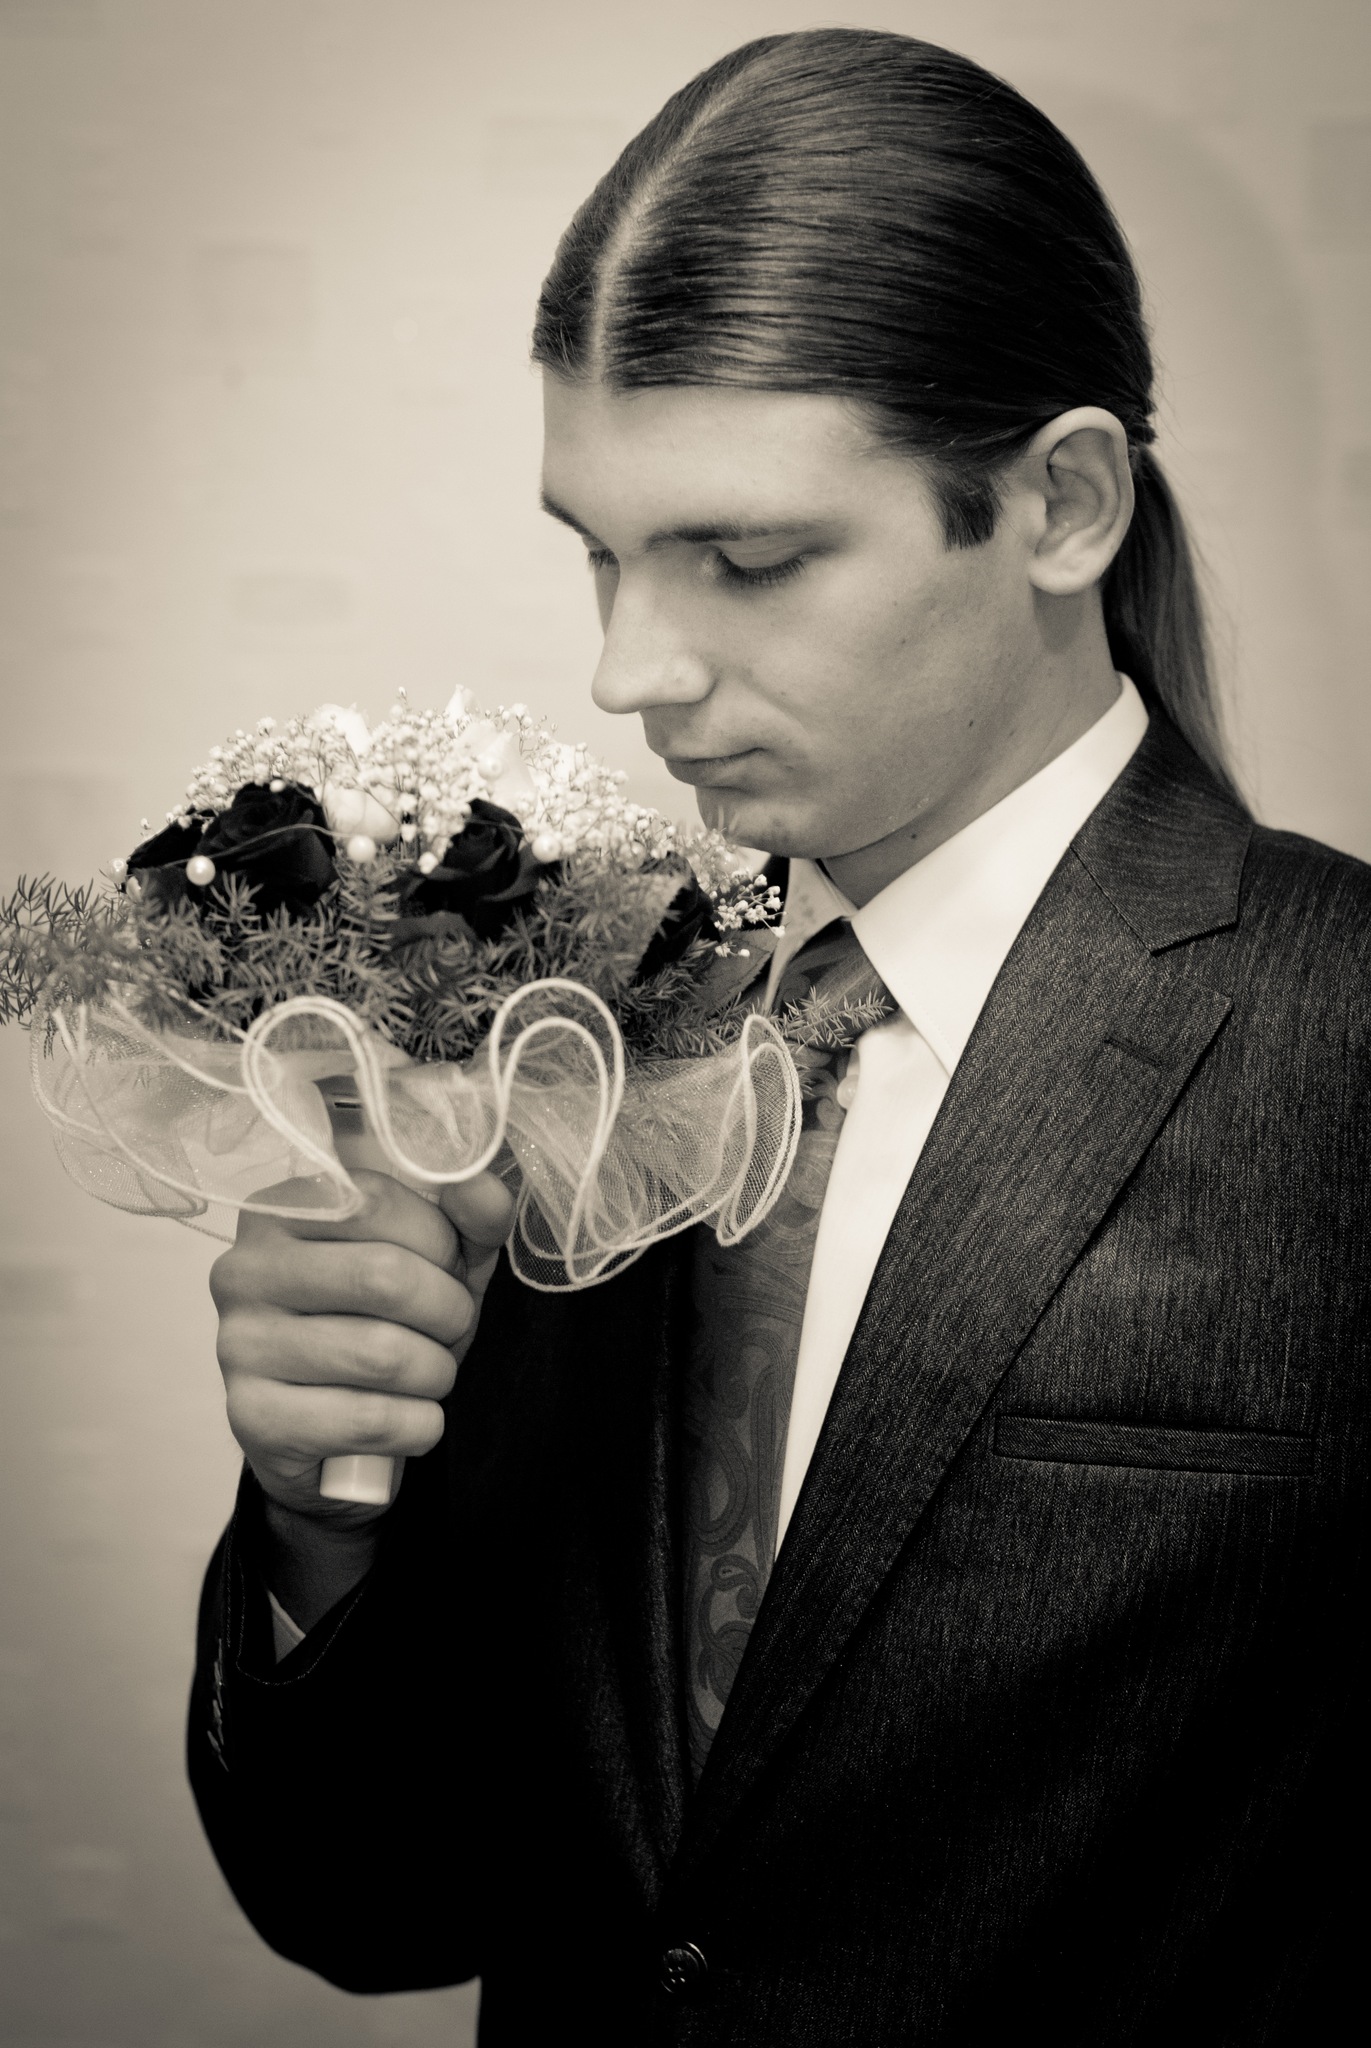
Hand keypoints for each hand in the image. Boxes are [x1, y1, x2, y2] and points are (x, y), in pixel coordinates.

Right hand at [211, 1170, 513, 1531]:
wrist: (333, 1431)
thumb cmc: (385, 1325)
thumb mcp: (437, 1260)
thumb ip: (468, 1217)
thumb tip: (484, 1189)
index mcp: (282, 1210)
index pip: (380, 1203)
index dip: (441, 1244)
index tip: (448, 1270)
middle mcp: (244, 1269)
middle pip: (385, 1277)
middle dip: (448, 1312)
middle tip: (450, 1330)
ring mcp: (239, 1344)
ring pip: (382, 1355)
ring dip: (436, 1373)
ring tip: (429, 1374)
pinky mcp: (251, 1418)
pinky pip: (370, 1420)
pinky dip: (417, 1424)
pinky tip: (408, 1419)